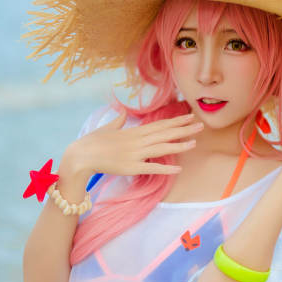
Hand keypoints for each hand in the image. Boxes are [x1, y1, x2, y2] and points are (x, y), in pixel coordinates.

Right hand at [63, 111, 203, 178]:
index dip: (175, 121)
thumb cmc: (91, 143)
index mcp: (133, 131)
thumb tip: (123, 113)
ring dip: (179, 145)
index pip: (159, 125)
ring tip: (194, 142)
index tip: (189, 116)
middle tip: (201, 124)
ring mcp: (135, 154)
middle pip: (165, 133)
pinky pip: (152, 168)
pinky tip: (178, 168)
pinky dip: (165, 168)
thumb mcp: (106, 128)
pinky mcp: (131, 168)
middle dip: (183, 129)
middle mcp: (137, 141)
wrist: (80, 156)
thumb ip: (118, 121)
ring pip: (162, 148)